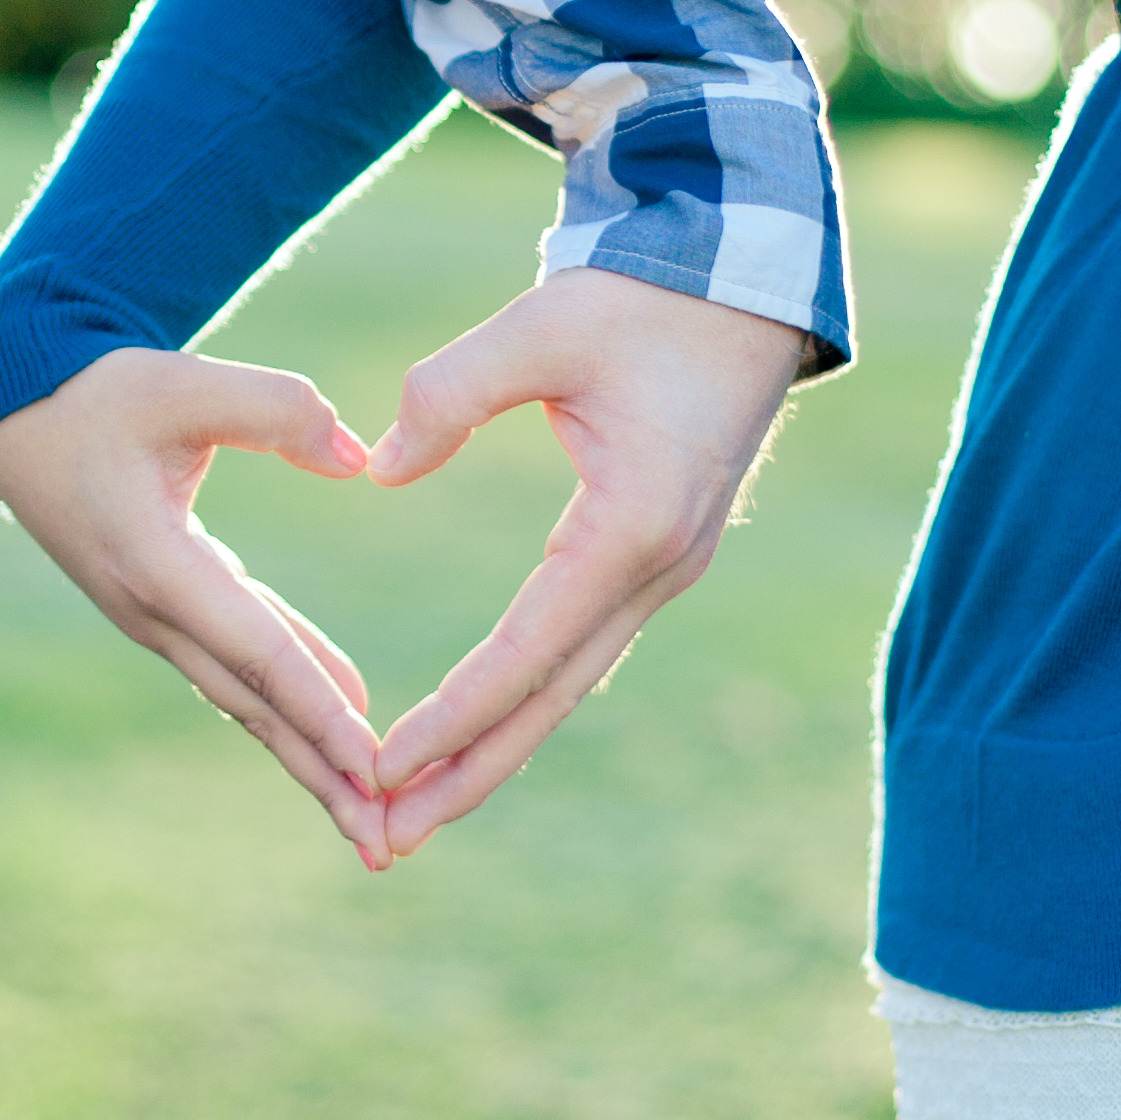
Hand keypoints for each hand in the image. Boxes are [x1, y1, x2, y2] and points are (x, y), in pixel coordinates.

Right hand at [0, 349, 390, 864]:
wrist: (19, 416)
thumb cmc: (98, 394)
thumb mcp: (181, 382)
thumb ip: (275, 410)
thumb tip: (358, 457)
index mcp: (156, 563)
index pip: (254, 648)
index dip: (315, 705)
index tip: (370, 762)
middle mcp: (154, 611)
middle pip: (255, 705)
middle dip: (320, 775)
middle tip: (384, 842)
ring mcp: (157, 619)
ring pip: (249, 698)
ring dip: (309, 758)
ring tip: (369, 820)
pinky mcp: (170, 607)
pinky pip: (242, 667)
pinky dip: (292, 702)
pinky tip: (346, 728)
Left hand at [363, 269, 808, 855]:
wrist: (743, 282)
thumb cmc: (644, 299)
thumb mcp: (544, 325)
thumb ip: (452, 392)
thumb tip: (377, 468)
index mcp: (631, 527)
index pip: (526, 650)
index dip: (452, 715)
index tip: (381, 765)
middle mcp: (655, 570)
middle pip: (549, 700)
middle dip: (465, 773)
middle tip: (385, 837)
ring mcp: (663, 572)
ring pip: (566, 686)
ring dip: (492, 752)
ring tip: (415, 811)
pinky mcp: (652, 560)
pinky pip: (578, 651)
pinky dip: (522, 701)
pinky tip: (473, 736)